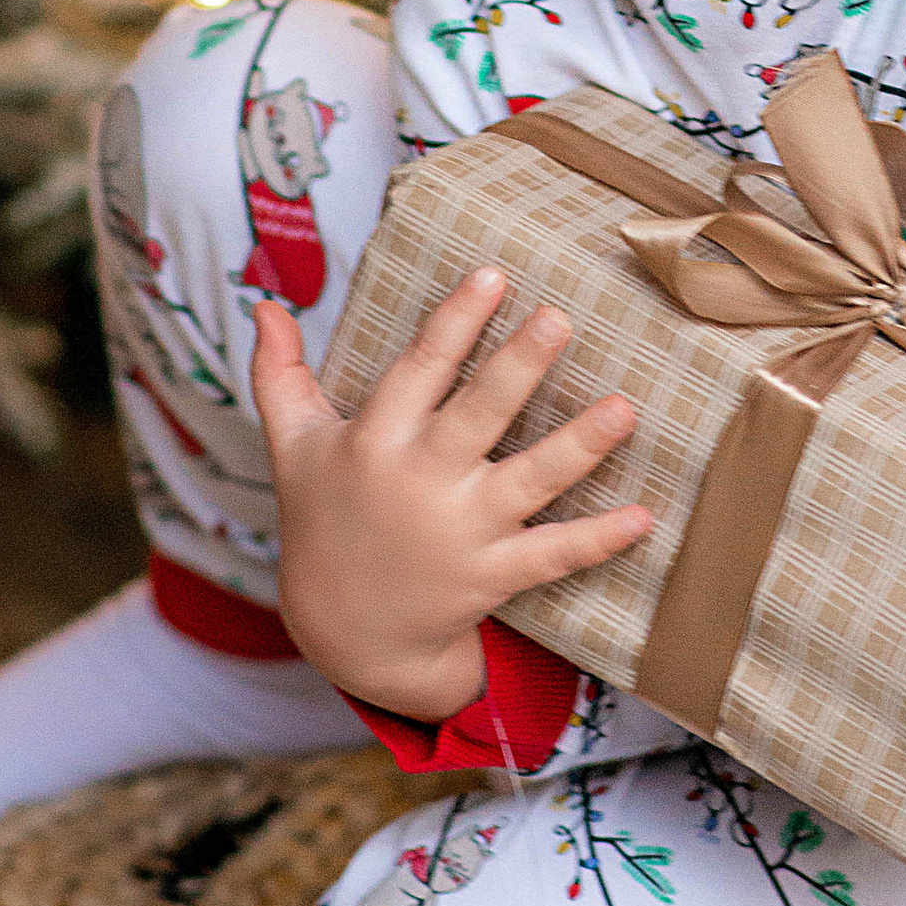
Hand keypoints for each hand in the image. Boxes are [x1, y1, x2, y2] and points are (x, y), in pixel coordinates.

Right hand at [250, 270, 648, 720]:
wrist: (345, 629)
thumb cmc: (324, 519)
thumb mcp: (294, 447)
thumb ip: (279, 374)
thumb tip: (261, 303)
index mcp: (375, 441)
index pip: (419, 369)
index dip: (455, 322)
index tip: (493, 275)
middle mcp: (420, 482)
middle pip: (477, 415)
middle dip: (519, 367)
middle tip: (560, 319)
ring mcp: (460, 532)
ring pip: (529, 481)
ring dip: (580, 446)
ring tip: (625, 409)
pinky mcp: (492, 576)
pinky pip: (552, 555)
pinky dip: (598, 540)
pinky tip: (643, 517)